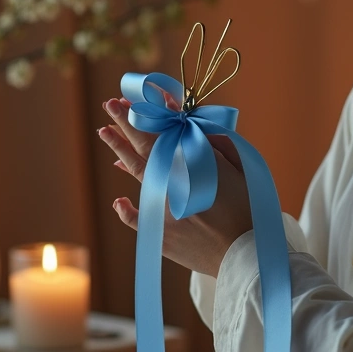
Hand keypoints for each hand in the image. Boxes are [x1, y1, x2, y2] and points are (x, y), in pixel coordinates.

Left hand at [99, 91, 251, 277]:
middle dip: (126, 122)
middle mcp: (172, 182)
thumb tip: (188, 122)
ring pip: (136, 173)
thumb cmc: (248, 207)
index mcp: (191, 163)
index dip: (144, 113)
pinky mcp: (159, 234)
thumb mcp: (238, 166)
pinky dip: (126, 210)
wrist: (247, 253)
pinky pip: (136, 219)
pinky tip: (118, 200)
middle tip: (111, 104)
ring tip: (104, 131)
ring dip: (119, 150)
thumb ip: (213, 141)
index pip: (160, 131)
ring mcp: (162, 208)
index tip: (131, 98)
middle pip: (143, 146)